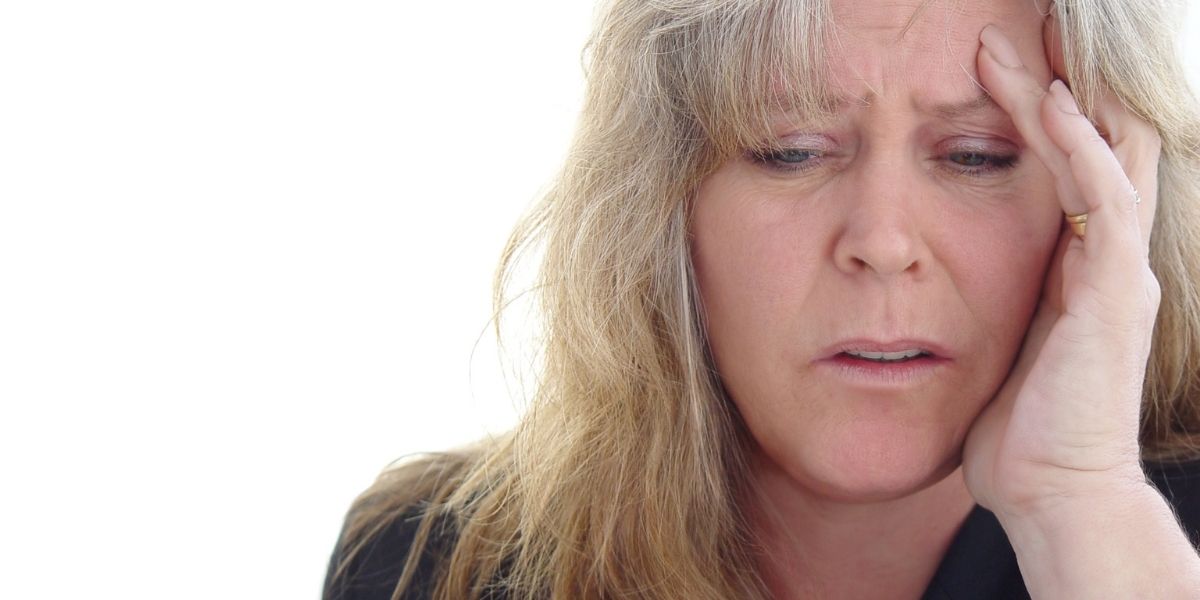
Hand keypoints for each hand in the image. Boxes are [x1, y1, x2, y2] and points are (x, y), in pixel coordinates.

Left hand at [960, 18, 1162, 520]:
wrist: (1054, 490)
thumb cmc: (1020, 429)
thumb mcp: (1002, 346)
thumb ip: (995, 303)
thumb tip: (949, 283)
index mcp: (1081, 270)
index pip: (1071, 172)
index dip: (1039, 121)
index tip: (994, 74)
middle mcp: (1109, 261)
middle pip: (1092, 148)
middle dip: (1052, 90)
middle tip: (1010, 36)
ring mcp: (1118, 272)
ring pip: (1098, 155)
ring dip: (1053, 99)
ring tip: (1008, 50)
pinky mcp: (1111, 290)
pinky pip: (1103, 199)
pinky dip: (1078, 148)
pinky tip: (1051, 106)